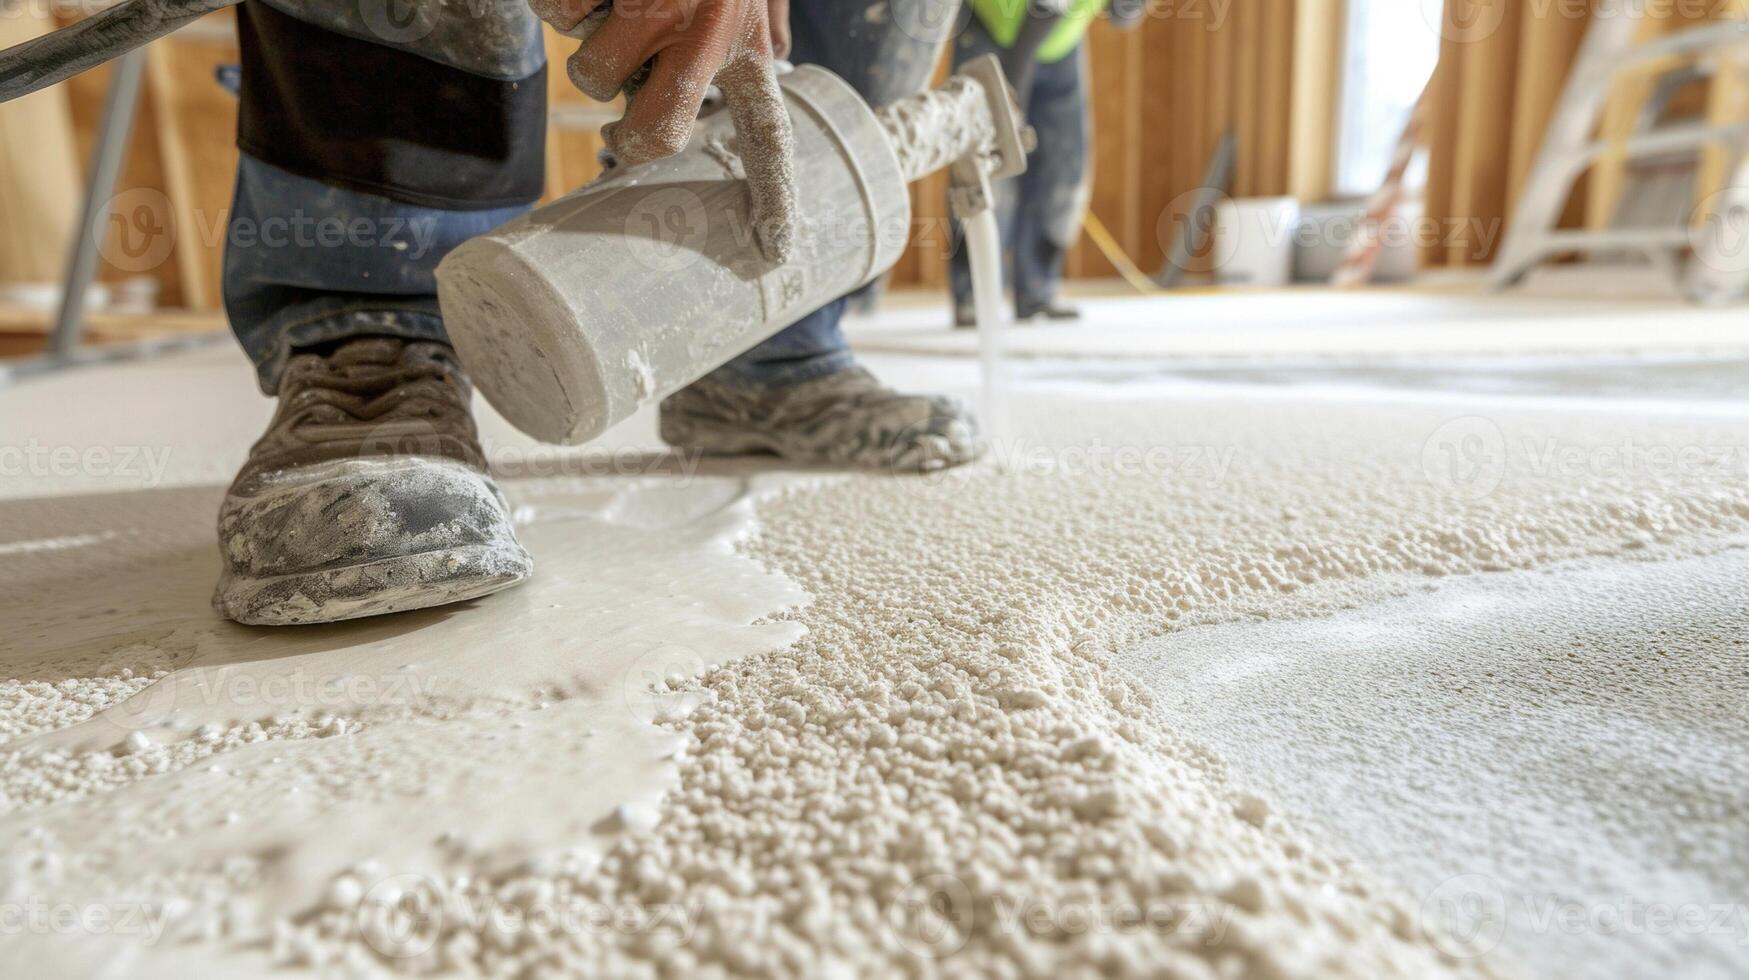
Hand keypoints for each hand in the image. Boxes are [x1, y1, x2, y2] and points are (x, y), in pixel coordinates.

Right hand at [532, 0, 797, 261]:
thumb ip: (761, 15)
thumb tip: (779, 49)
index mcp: (746, 36)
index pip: (766, 131)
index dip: (772, 193)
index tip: (775, 248)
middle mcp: (705, 29)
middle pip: (654, 136)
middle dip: (627, 140)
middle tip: (619, 125)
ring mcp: (649, 7)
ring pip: (592, 77)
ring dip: (590, 41)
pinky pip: (557, 19)